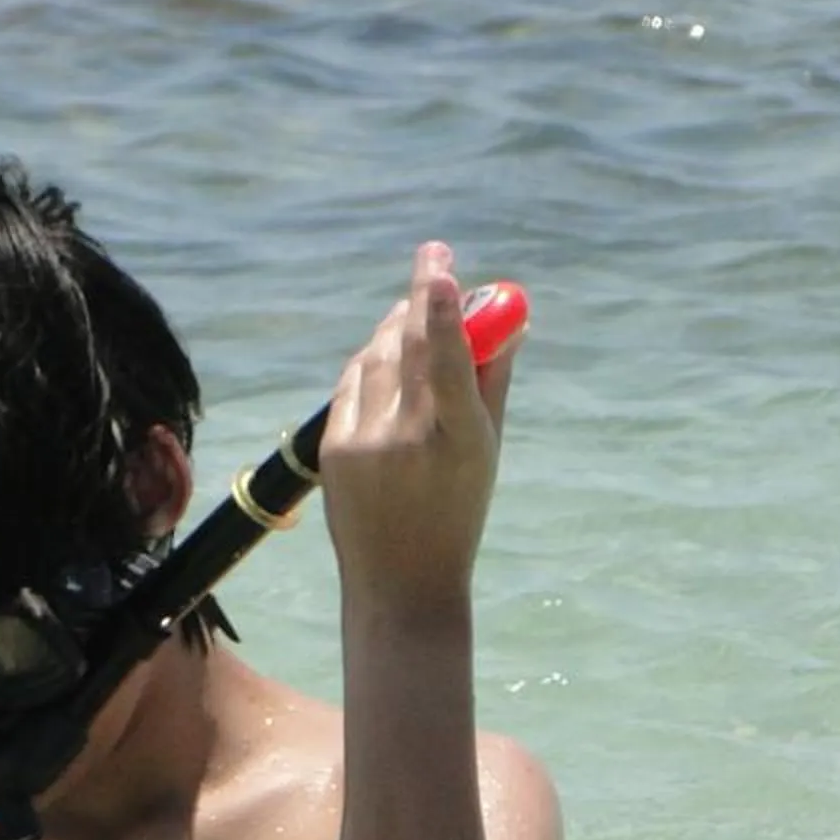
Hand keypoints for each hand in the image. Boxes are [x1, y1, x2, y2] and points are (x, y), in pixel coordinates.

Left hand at [319, 242, 512, 624]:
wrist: (401, 581)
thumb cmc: (458, 510)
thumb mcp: (486, 450)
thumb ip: (492, 380)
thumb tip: (504, 317)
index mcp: (459, 441)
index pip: (447, 363)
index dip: (444, 313)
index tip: (442, 269)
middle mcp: (408, 438)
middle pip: (407, 346)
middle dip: (421, 295)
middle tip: (435, 258)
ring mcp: (365, 443)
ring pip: (377, 356)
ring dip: (397, 324)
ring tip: (417, 306)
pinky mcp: (335, 448)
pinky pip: (353, 382)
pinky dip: (372, 359)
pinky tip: (387, 349)